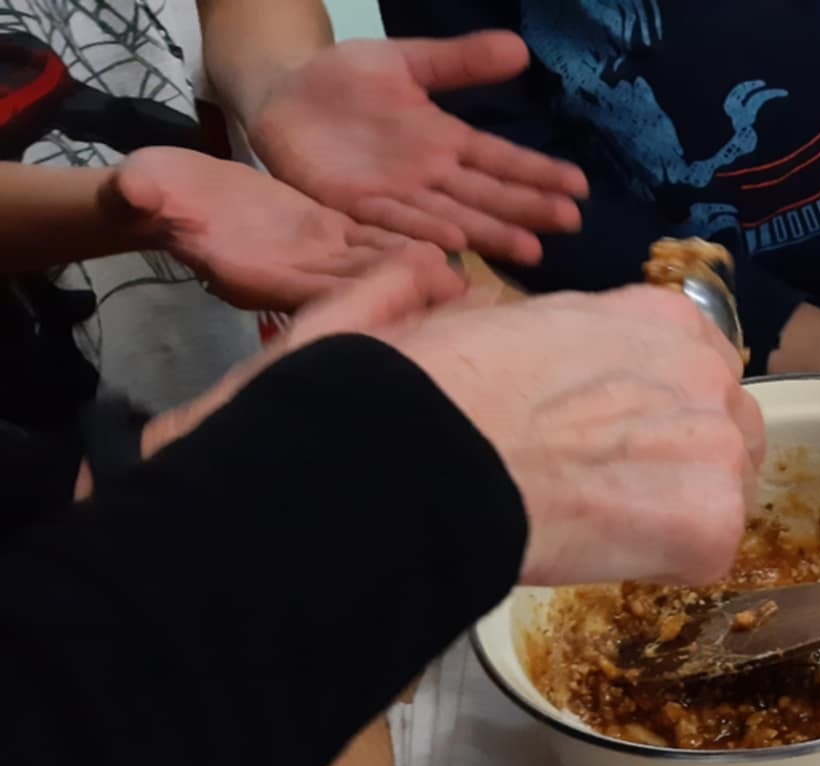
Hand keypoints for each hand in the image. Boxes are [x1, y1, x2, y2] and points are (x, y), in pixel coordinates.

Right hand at [103, 147, 423, 310]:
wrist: (170, 194)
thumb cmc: (152, 197)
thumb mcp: (144, 191)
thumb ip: (143, 196)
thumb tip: (134, 190)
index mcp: (254, 275)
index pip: (307, 294)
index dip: (349, 296)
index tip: (392, 302)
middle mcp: (294, 278)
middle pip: (354, 295)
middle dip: (400, 299)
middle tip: (453, 300)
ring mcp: (316, 261)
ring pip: (372, 273)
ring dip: (415, 279)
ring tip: (465, 281)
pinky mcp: (330, 238)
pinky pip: (373, 247)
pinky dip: (405, 249)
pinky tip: (444, 249)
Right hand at [144, 251, 764, 585]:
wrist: (420, 462)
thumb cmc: (421, 390)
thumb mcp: (456, 312)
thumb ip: (487, 302)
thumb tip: (450, 282)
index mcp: (660, 316)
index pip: (694, 368)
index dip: (652, 406)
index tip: (609, 433)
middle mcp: (706, 370)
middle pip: (723, 424)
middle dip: (680, 455)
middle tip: (610, 486)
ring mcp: (718, 447)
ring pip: (723, 487)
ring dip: (676, 507)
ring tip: (602, 522)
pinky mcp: (713, 522)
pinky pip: (706, 552)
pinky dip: (663, 561)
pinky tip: (604, 553)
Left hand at [247, 33, 587, 266]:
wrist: (282, 95)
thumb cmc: (344, 80)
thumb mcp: (405, 62)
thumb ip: (459, 62)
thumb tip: (520, 47)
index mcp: (447, 143)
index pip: (502, 161)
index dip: (539, 173)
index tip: (579, 187)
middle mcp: (432, 178)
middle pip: (487, 196)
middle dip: (528, 210)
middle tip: (569, 223)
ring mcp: (398, 197)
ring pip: (453, 219)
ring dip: (490, 235)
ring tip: (530, 249)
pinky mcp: (358, 208)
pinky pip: (396, 224)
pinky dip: (425, 235)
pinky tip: (456, 247)